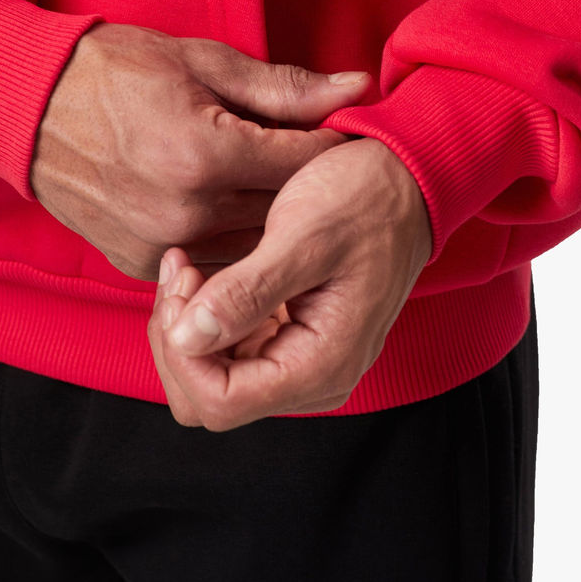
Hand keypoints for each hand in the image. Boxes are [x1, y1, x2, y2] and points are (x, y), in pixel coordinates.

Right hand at [30, 22, 370, 279]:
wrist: (29, 107)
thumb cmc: (115, 72)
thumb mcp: (203, 62)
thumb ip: (284, 87)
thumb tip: (355, 88)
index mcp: (204, 153)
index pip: (304, 163)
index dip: (331, 146)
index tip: (340, 134)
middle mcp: (186, 210)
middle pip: (285, 210)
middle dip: (304, 183)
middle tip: (308, 156)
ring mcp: (160, 245)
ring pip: (253, 244)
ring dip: (270, 215)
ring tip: (267, 178)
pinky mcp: (140, 264)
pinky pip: (212, 259)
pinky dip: (229, 235)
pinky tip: (228, 204)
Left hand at [149, 136, 432, 428]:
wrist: (401, 180)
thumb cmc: (363, 201)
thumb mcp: (302, 236)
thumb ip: (247, 292)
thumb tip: (188, 339)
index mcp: (322, 365)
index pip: (220, 401)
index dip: (183, 351)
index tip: (186, 281)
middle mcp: (312, 378)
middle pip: (208, 399)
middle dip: (179, 340)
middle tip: (183, 271)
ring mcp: (300, 362)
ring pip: (210, 378)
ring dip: (185, 326)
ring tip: (188, 266)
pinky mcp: (288, 340)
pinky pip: (227, 353)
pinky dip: (203, 317)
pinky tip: (202, 272)